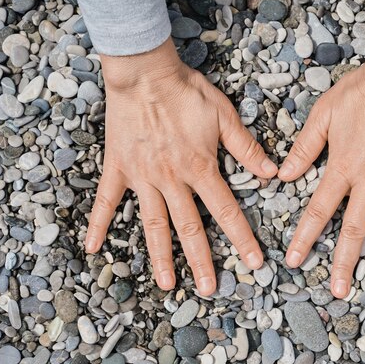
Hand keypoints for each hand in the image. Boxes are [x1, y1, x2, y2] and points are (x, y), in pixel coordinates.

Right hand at [85, 38, 277, 295]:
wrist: (145, 73)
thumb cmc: (186, 91)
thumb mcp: (225, 116)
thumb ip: (246, 148)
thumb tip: (272, 173)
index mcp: (200, 168)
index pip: (226, 211)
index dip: (242, 239)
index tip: (254, 263)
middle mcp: (172, 180)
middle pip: (189, 228)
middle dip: (202, 261)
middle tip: (210, 290)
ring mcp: (143, 177)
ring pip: (153, 224)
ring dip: (161, 257)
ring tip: (167, 284)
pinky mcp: (118, 169)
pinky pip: (106, 201)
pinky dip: (99, 224)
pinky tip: (93, 248)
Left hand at [280, 57, 364, 297]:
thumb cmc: (359, 93)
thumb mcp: (322, 116)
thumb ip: (303, 149)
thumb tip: (283, 176)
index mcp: (342, 168)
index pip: (318, 210)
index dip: (305, 237)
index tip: (295, 261)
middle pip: (354, 228)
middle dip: (345, 262)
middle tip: (339, 291)